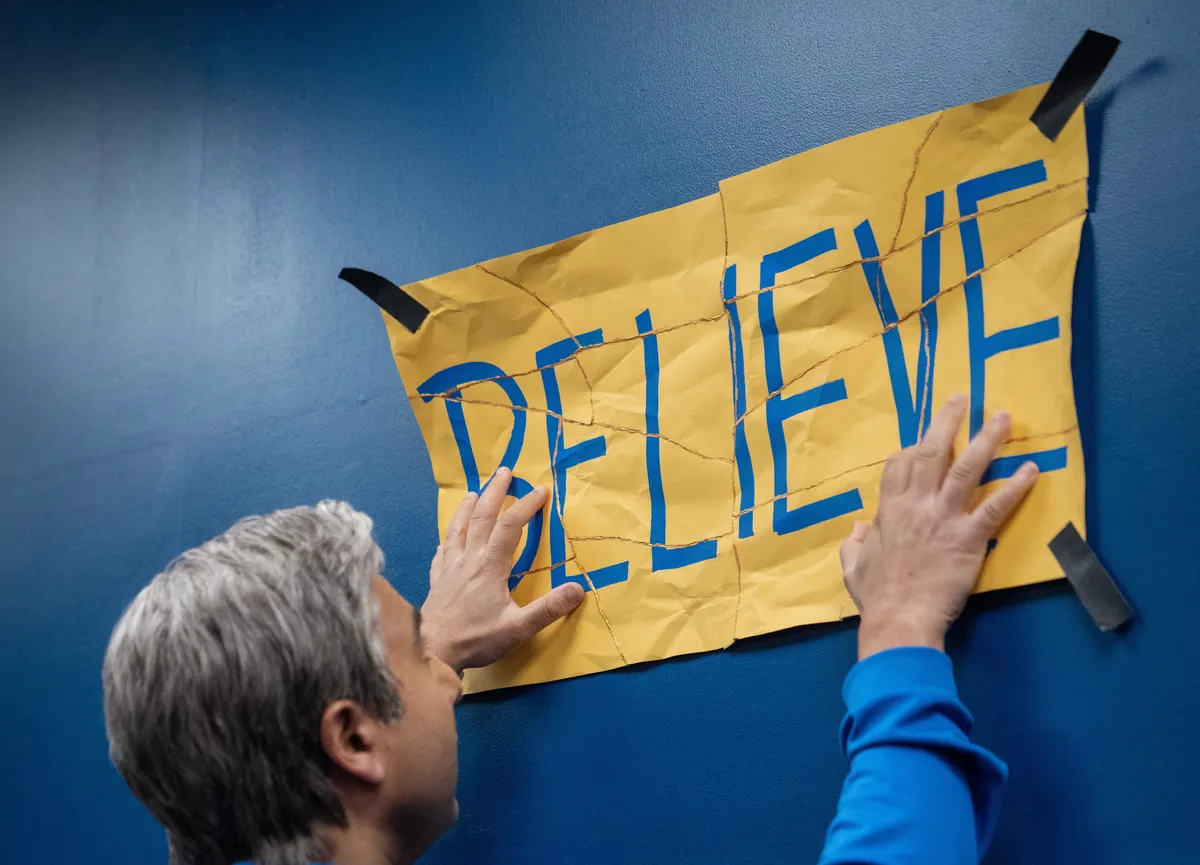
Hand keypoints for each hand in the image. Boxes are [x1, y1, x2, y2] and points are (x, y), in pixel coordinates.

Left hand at [420, 467, 585, 672]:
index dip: (526, 506)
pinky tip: (445, 540)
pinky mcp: (436, 582)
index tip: (541, 490)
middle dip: (495, 492)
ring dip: (467, 508)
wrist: (431, 652)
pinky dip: (446, 541)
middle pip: (481, 517)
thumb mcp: (518, 628)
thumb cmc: (475, 640)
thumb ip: (548, 609)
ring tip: (474, 492)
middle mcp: (469, 560)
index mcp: (490, 566)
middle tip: (504, 471)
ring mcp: (449, 569)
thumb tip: (578, 588)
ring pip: (457, 529)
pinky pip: (441, 554)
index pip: (511, 526)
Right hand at [840, 394, 1039, 659]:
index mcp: (889, 511)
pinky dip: (1014, 487)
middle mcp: (917, 505)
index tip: (922, 442)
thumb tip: (860, 529)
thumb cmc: (877, 598)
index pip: (899, 465)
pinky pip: (995, 506)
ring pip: (966, 468)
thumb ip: (855, 544)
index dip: (911, 449)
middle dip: (947, 422)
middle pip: (932, 452)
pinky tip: (1031, 469)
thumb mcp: (853, 567)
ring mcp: (944, 518)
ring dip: (986, 440)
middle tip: (962, 398)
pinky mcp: (969, 537)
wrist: (900, 619)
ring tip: (1003, 418)